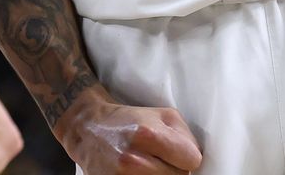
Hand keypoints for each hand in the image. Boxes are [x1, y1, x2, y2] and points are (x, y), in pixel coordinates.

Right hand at [57, 92, 202, 174]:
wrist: (89, 129)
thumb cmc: (130, 120)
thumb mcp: (163, 115)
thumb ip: (186, 136)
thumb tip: (195, 159)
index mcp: (147, 135)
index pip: (191, 161)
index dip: (187, 157)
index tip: (176, 153)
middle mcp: (132, 160)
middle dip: (174, 170)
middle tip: (160, 159)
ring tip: (149, 167)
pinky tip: (139, 173)